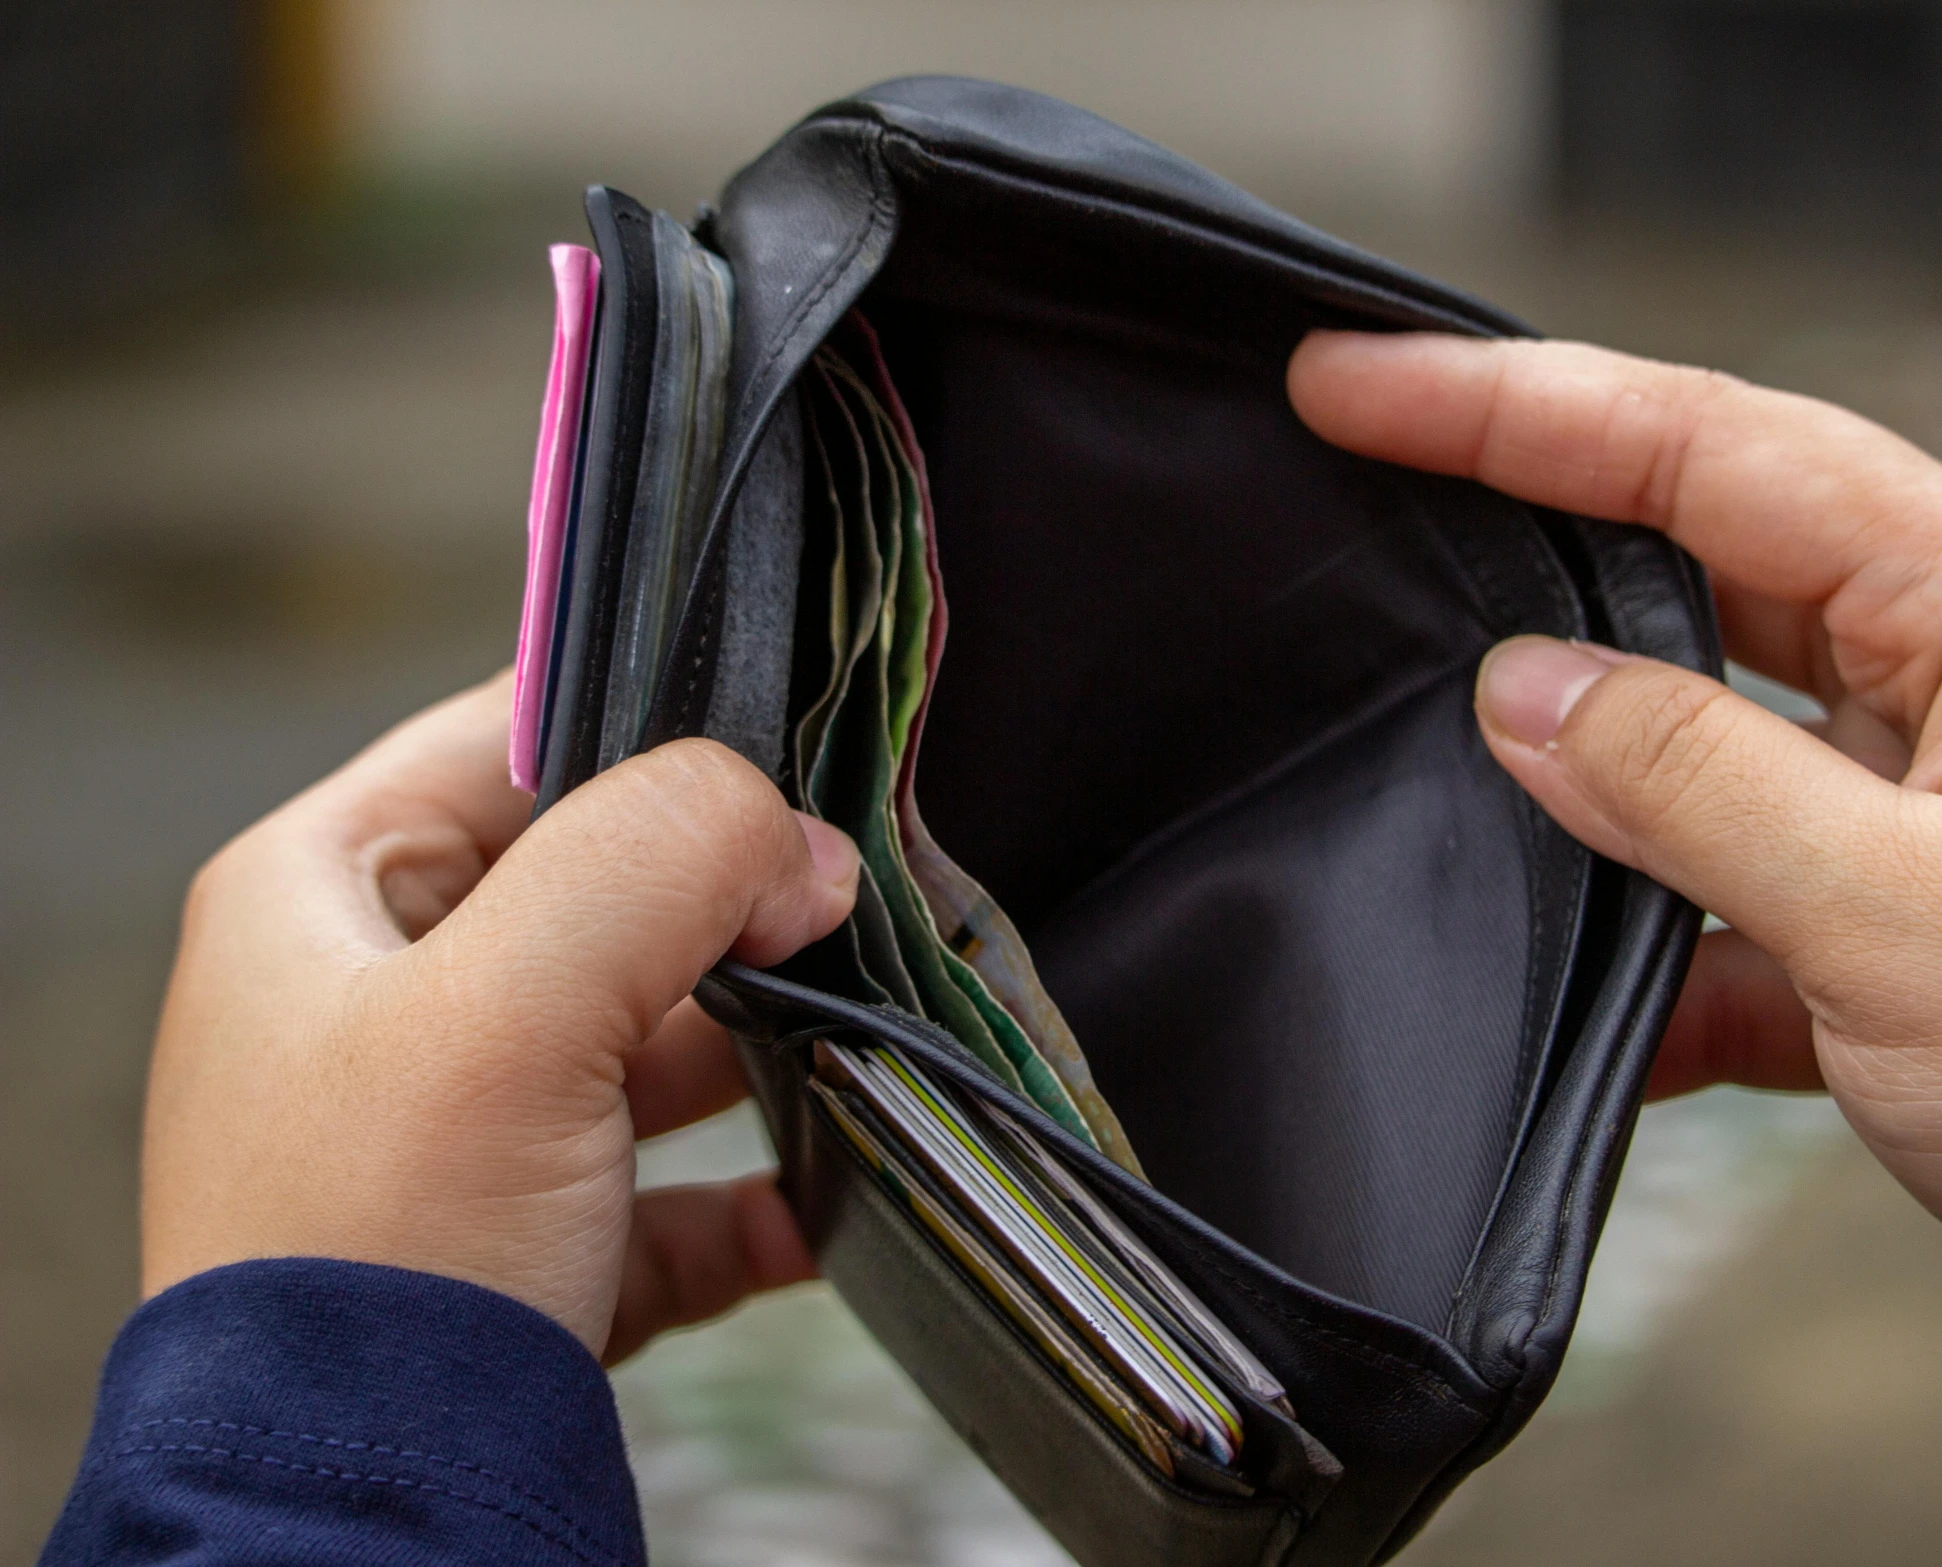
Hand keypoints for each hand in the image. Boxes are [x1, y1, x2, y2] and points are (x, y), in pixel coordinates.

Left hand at [142, 674, 858, 1363]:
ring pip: (653, 1039)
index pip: (509, 738)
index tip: (784, 766)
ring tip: (852, 1047)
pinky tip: (824, 1200)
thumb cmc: (373, 1259)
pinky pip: (676, 1191)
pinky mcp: (533, 1252)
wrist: (360, 1531)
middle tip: (834, 911)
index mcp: (320, 898)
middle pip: (604, 891)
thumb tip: (799, 842)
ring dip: (765, 1044)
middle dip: (734, 904)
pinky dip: (759, 1193)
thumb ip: (661, 858)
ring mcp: (460, 1133)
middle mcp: (382, 1004)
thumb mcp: (507, 1010)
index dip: (655, 734)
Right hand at [1291, 332, 1941, 1418]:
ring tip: (1431, 735)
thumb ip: (1689, 782)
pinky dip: (1655, 940)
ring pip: (1703, 727)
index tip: (1359, 385)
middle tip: (1358, 488)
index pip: (1714, 449)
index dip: (1516, 409)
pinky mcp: (1901, 916)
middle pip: (1700, 555)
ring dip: (1586, 761)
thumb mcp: (1904, 914)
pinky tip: (1587, 1003)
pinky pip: (1732, 886)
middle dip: (1528, 530)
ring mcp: (1930, 794)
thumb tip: (1521, 693)